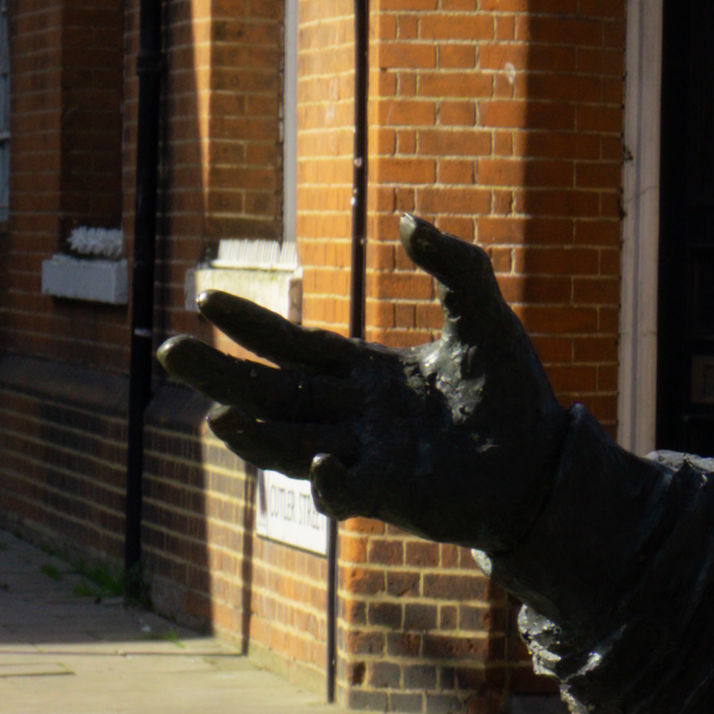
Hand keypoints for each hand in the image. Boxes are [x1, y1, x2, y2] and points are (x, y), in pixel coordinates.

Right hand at [155, 217, 570, 556]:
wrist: (547, 460)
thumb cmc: (512, 395)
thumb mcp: (485, 318)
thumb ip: (454, 266)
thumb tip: (408, 219)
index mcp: (367, 374)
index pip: (296, 346)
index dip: (252, 323)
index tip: (205, 295)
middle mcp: (354, 414)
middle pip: (273, 392)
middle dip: (220, 374)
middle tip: (166, 351)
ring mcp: (367, 455)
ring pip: (291, 444)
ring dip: (254, 434)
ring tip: (217, 416)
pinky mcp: (392, 493)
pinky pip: (347, 489)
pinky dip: (330, 479)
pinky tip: (323, 462)